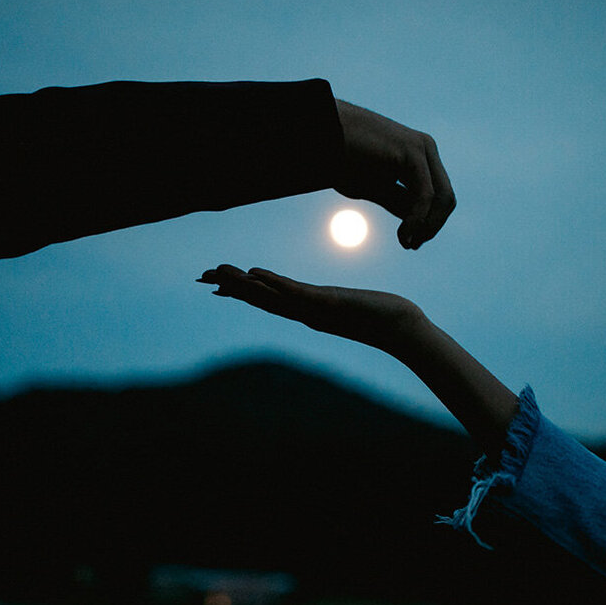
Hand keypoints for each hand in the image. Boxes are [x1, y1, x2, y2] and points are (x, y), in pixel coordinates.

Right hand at [198, 265, 422, 351]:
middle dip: (231, 288)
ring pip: (270, 297)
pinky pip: (294, 292)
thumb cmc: (382, 317)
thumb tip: (326, 301)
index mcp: (308, 312)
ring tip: (218, 274)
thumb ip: (335, 303)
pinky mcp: (327, 304)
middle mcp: (305, 314)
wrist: (403, 330)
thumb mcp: (351, 306)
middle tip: (202, 277)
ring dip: (243, 286)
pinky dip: (272, 284)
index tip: (217, 286)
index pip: (268, 301)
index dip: (241, 293)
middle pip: (260, 300)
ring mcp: (313, 311)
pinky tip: (254, 274)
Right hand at [334, 100, 455, 249]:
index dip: (428, 225)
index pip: (437, 197)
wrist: (321, 133)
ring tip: (407, 241)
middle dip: (432, 227)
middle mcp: (425, 150)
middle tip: (411, 245)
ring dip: (428, 226)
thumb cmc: (340, 157)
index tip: (408, 243)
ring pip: (442, 197)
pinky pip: (425, 194)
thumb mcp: (374, 187)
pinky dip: (418, 219)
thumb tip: (417, 223)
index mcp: (418, 156)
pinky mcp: (410, 152)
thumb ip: (397, 200)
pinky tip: (405, 233)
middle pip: (446, 198)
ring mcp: (420, 149)